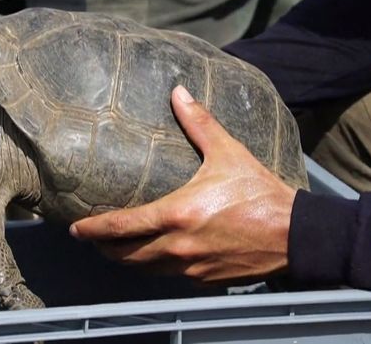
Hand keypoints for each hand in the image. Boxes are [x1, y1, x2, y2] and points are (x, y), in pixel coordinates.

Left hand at [70, 86, 297, 283]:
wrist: (295, 235)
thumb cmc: (259, 193)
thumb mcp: (227, 152)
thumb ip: (198, 123)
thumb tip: (178, 92)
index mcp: (176, 215)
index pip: (120, 227)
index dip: (92, 230)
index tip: (75, 229)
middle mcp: (176, 246)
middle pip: (124, 255)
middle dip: (103, 248)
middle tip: (91, 238)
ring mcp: (189, 267)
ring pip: (143, 269)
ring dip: (126, 259)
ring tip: (115, 247)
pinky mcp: (203, 279)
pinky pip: (167, 275)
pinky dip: (152, 266)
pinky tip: (152, 255)